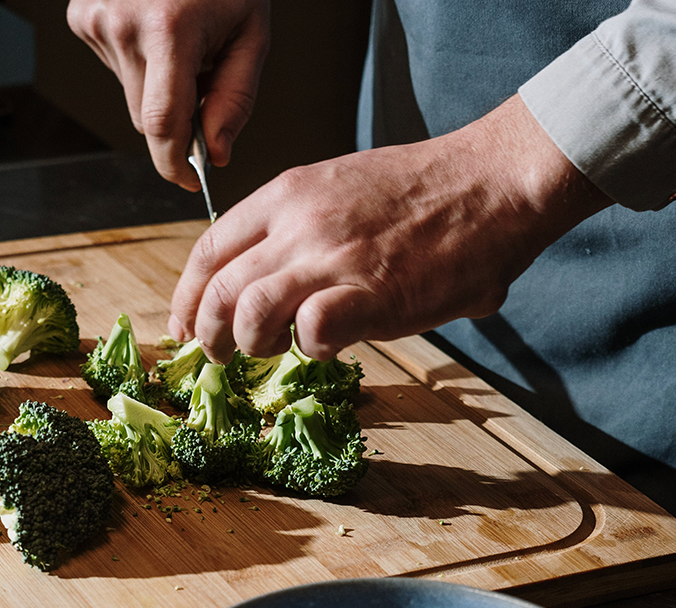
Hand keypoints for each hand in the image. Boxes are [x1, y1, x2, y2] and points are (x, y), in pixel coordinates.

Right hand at [67, 0, 269, 189]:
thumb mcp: (251, 34)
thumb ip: (235, 100)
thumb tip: (217, 153)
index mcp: (169, 29)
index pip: (162, 125)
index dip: (174, 163)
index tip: (189, 181)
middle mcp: (122, 23)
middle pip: (147, 119)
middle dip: (177, 122)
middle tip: (204, 85)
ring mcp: (95, 18)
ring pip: (131, 97)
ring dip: (159, 90)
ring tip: (181, 44)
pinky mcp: (81, 16)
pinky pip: (117, 69)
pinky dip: (140, 65)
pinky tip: (155, 30)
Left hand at [168, 97, 613, 360]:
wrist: (491, 183)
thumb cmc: (425, 192)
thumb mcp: (342, 190)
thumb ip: (302, 232)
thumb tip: (279, 285)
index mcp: (287, 195)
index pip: (209, 251)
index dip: (187, 297)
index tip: (184, 326)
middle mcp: (299, 225)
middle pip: (219, 291)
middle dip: (209, 335)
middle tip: (220, 356)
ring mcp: (333, 259)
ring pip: (250, 315)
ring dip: (252, 346)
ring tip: (274, 351)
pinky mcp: (371, 295)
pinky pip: (312, 332)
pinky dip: (312, 349)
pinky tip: (332, 345)